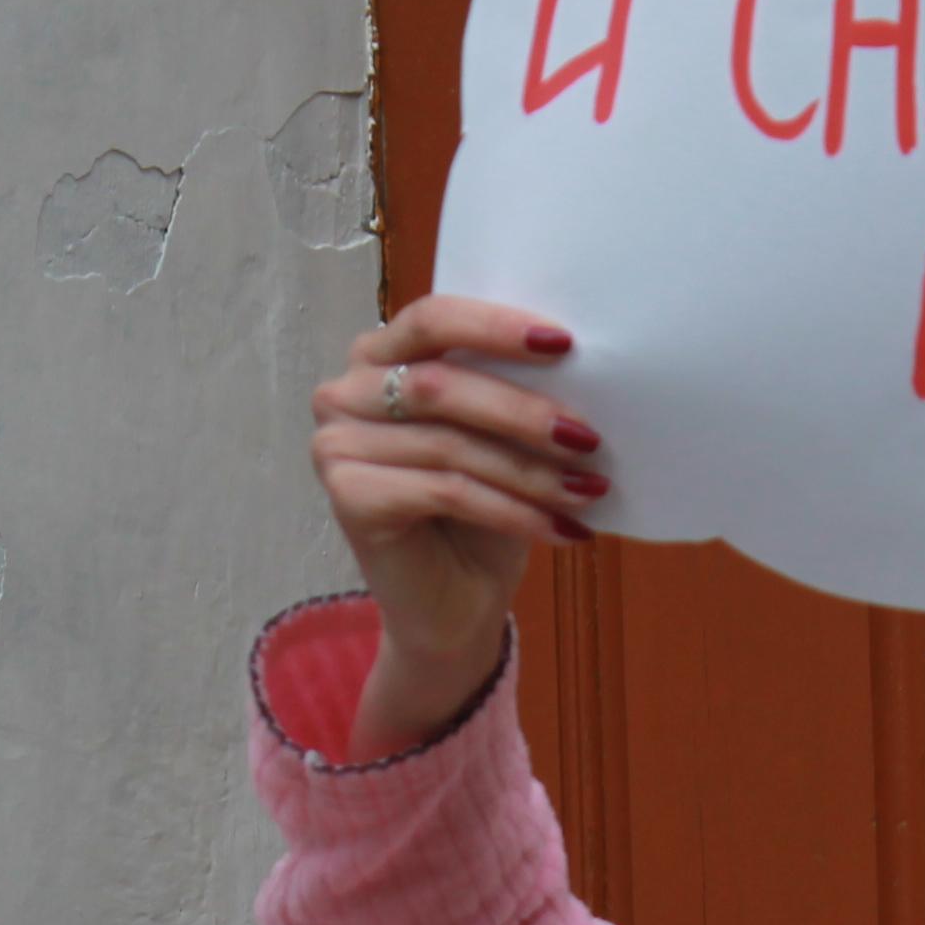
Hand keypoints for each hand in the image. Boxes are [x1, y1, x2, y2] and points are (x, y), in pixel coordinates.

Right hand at [307, 297, 604, 756]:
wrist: (456, 606)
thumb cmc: (483, 513)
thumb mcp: (502, 437)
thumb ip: (511, 388)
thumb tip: (578, 357)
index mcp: (381, 357)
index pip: (433, 318)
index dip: (496, 326)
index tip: (564, 343)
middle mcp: (346, 393)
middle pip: (439, 384)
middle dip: (523, 412)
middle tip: (588, 437)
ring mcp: (336, 446)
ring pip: (449, 444)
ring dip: (530, 469)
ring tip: (588, 490)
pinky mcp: (347, 498)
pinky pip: (445, 490)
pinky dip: (512, 509)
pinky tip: (561, 528)